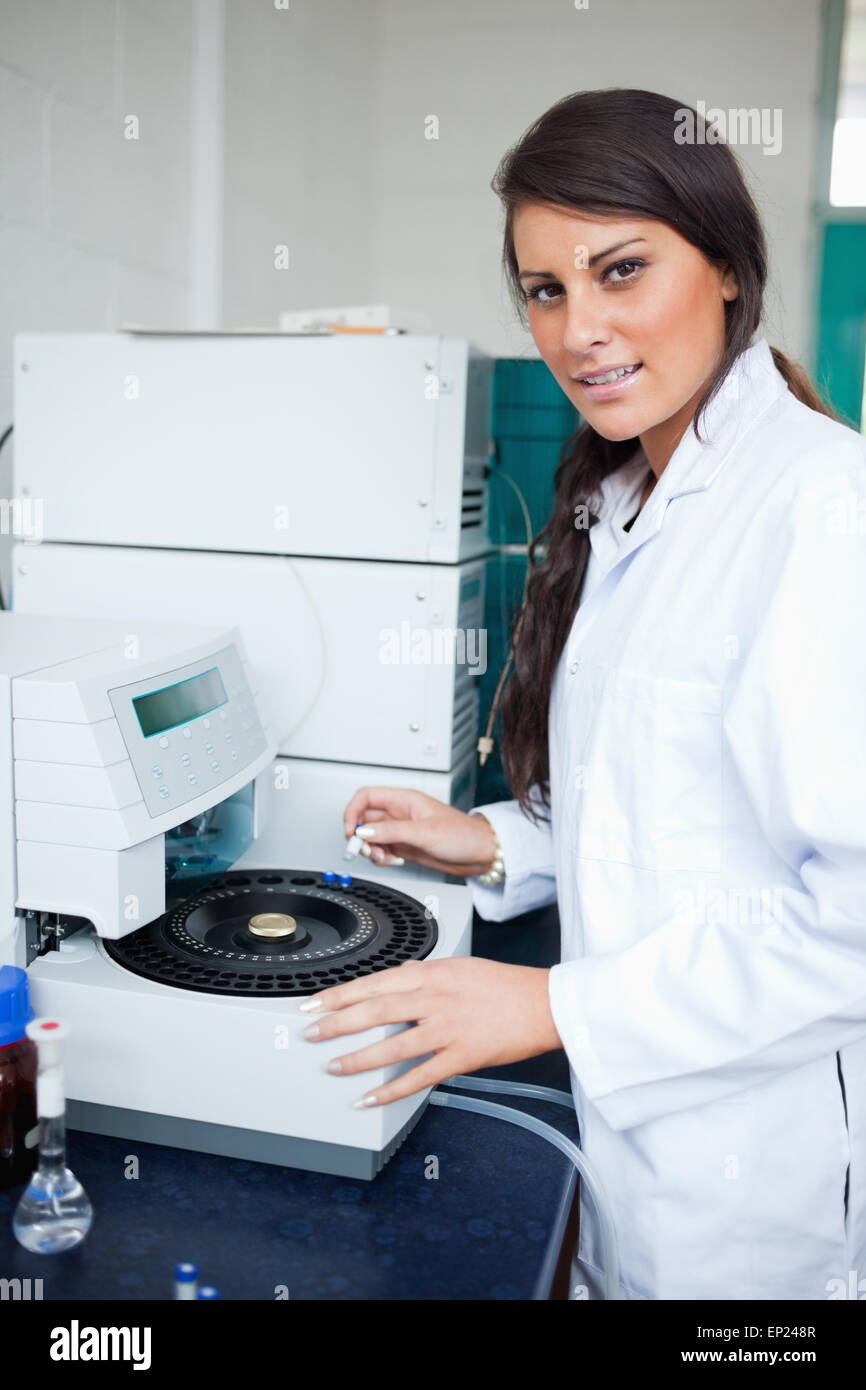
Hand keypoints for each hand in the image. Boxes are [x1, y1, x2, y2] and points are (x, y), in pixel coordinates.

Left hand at [300, 957, 561, 1105]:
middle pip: (375, 1011)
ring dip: (357, 1058)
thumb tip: (401, 973)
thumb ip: (426, 973)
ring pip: (392, 1045)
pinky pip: (419, 1076)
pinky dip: (390, 1089)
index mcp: (432, 973)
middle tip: (311, 1034)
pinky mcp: (462, 1056)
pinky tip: (369, 1097)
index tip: (313, 1002)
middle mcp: (435, 999)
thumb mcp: (460, 966)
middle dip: (337, 1024)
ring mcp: (448, 1029)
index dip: (339, 994)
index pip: (374, 982)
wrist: (544, 1003)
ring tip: (332, 1066)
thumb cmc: (504, 984)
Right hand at [342, 786, 496, 876]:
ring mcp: (401, 830)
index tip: (351, 831)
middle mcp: (400, 814)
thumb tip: (364, 832)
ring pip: (372, 837)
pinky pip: (382, 850)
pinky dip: (382, 858)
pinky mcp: (405, 846)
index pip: (366, 797)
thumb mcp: (425, 832)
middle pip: (365, 819)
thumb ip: (392, 832)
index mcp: (404, 800)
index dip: (353, 812)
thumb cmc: (463, 834)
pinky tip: (395, 861)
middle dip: (361, 836)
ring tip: (384, 857)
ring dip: (372, 850)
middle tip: (366, 850)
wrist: (480, 854)